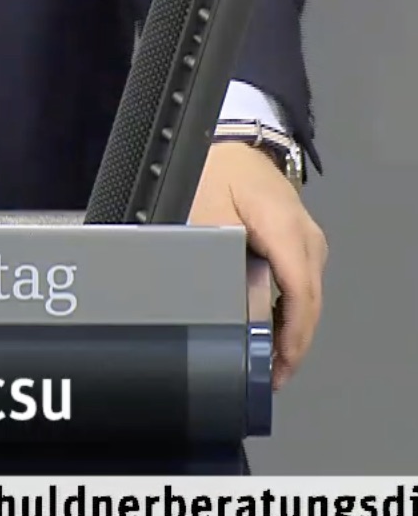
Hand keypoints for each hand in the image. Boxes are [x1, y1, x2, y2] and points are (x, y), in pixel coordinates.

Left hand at [189, 141, 326, 389]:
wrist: (226, 140)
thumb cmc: (213, 173)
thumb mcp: (207, 219)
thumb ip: (227, 268)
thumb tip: (244, 317)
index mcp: (287, 230)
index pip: (301, 297)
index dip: (292, 339)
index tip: (277, 368)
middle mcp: (306, 237)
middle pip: (308, 301)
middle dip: (292, 342)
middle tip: (269, 375)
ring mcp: (306, 238)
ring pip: (305, 294)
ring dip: (289, 327)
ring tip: (266, 359)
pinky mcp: (297, 239)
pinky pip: (298, 281)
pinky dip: (286, 307)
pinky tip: (268, 327)